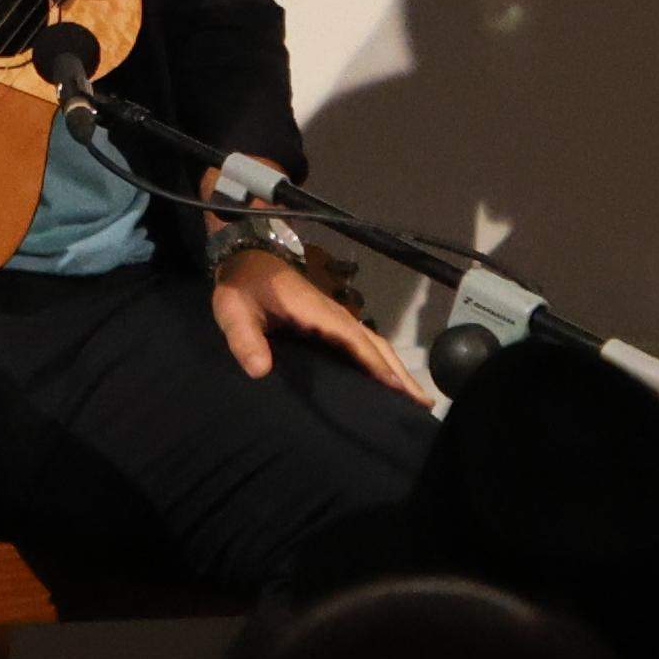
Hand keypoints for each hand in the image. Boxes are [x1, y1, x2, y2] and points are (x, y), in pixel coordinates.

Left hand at [211, 246, 430, 405]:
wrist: (246, 254)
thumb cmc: (242, 285)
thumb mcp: (234, 310)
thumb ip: (244, 338)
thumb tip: (259, 371)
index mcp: (316, 312)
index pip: (353, 340)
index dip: (376, 364)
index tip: (398, 389)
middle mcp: (333, 314)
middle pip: (374, 344)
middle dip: (399, 372)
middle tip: (424, 404)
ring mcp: (335, 317)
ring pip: (373, 343)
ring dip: (396, 368)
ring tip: (416, 398)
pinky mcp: (330, 321)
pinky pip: (363, 343)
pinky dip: (381, 361)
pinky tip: (387, 380)